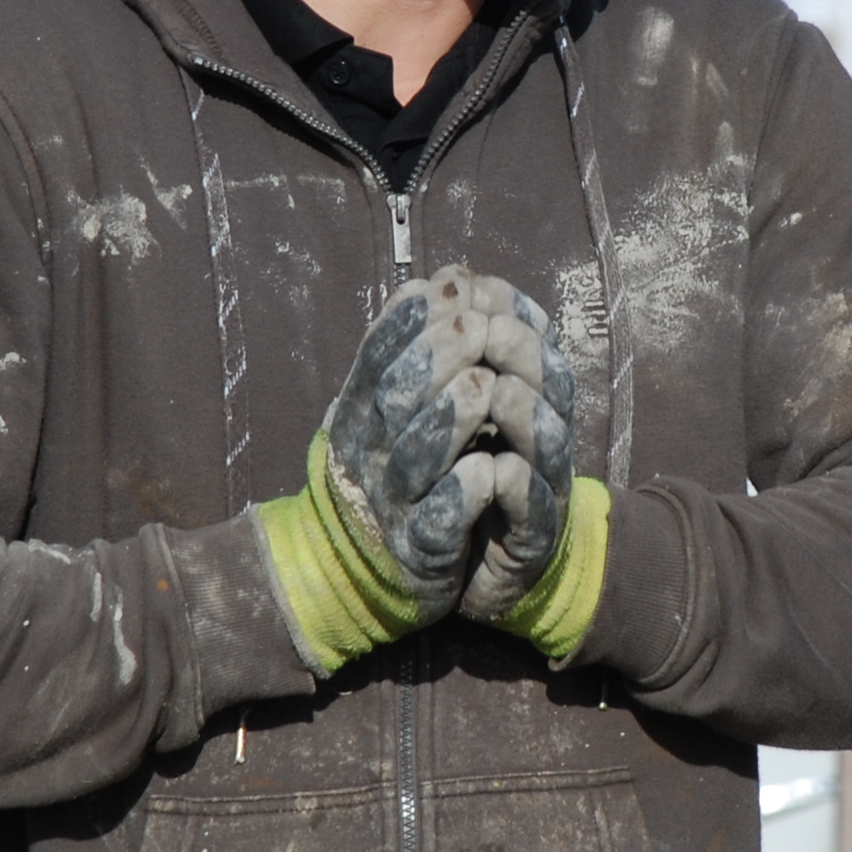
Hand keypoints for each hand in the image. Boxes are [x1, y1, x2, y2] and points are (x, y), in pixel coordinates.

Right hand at [319, 266, 521, 614]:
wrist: (365, 574)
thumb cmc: (397, 474)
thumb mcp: (393, 410)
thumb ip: (420, 351)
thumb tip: (450, 278)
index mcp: (360, 413)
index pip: (375, 357)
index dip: (409, 320)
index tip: (449, 286)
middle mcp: (371, 454)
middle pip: (396, 397)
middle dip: (437, 356)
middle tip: (476, 324)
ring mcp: (395, 502)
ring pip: (419, 455)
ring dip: (452, 417)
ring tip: (484, 386)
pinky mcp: (424, 548)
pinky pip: (443, 517)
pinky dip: (466, 490)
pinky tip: (490, 468)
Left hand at [455, 291, 580, 623]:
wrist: (464, 567)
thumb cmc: (450, 474)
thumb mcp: (436, 405)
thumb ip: (440, 347)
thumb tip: (444, 277)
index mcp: (523, 392)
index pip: (530, 334)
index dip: (502, 307)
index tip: (460, 284)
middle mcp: (541, 432)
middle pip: (549, 380)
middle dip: (515, 348)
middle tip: (476, 328)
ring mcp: (540, 484)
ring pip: (547, 439)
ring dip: (519, 410)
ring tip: (488, 389)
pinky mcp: (530, 535)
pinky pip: (528, 506)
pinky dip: (509, 484)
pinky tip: (488, 469)